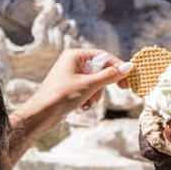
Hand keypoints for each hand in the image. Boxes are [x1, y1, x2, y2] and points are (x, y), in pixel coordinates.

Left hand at [7, 49, 130, 163]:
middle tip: (123, 89)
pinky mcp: (70, 88)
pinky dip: (89, 98)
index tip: (129, 77)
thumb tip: (129, 67)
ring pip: (95, 82)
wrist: (41, 114)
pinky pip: (88, 90)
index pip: (103, 56)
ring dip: (97, 93)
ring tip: (89, 102)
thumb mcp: (90, 85)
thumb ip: (110, 75)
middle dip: (105, 83)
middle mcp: (73, 63)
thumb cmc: (62, 96)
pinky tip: (83, 106)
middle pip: (100, 69)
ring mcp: (71, 76)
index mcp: (75, 55)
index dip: (117, 66)